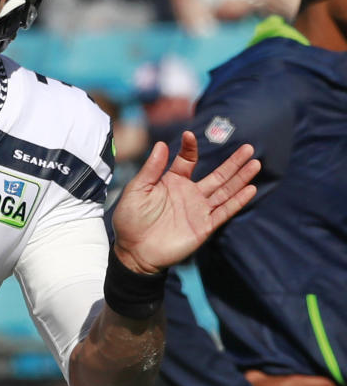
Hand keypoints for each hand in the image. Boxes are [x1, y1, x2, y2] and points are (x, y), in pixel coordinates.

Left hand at [112, 131, 258, 274]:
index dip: (190, 148)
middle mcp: (189, 193)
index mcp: (172, 181)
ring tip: (255, 163)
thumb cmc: (131, 219)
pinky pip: (224, 211)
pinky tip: (250, 189)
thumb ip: (152, 168)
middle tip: (249, 148)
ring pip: (225, 190)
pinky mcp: (204, 226)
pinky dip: (238, 201)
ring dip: (240, 178)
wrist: (135, 251)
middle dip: (233, 162)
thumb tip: (162, 144)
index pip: (187, 160)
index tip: (189, 135)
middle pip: (217, 175)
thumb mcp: (138, 189)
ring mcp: (199, 209)